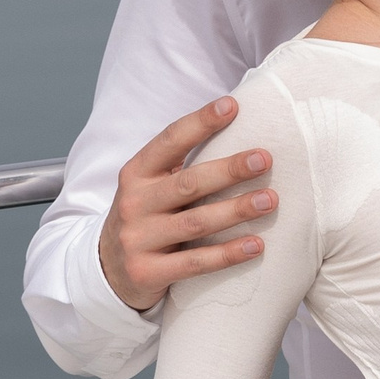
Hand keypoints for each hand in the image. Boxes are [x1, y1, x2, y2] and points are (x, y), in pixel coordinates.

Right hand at [98, 96, 277, 312]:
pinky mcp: (148, 272)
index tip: (232, 106)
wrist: (109, 270)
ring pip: (195, 223)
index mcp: (137, 173)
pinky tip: (257, 245)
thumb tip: (239, 132)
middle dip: (228, 170)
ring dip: (235, 211)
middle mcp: (134, 203)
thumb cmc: (147, 216)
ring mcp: (138, 239)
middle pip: (188, 183)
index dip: (200, 122)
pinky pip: (195, 263)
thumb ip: (183, 166)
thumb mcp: (152, 186)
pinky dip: (228, 254)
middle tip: (264, 159)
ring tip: (270, 200)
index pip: (170, 141)